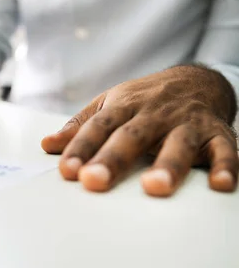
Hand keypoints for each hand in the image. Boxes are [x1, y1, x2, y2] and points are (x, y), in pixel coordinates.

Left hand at [41, 65, 237, 195]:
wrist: (196, 80)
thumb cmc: (145, 99)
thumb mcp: (109, 104)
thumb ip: (80, 127)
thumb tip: (47, 145)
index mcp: (123, 106)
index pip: (98, 127)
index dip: (81, 148)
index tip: (67, 171)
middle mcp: (154, 113)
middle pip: (131, 136)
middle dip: (113, 159)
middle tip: (94, 181)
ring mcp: (187, 123)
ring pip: (178, 143)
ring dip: (168, 165)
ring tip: (154, 187)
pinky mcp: (218, 133)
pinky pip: (225, 150)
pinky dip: (226, 166)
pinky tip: (220, 185)